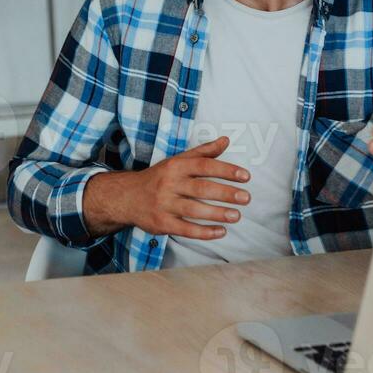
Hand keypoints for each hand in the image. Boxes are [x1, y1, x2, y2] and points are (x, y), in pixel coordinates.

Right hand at [84, 136, 250, 239]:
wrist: (126, 196)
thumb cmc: (158, 177)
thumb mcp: (177, 161)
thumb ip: (203, 152)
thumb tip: (226, 140)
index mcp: (176, 166)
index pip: (204, 166)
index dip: (226, 170)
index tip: (245, 176)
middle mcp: (169, 184)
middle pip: (201, 188)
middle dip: (225, 193)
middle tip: (246, 197)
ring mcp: (164, 204)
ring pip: (194, 210)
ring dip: (217, 214)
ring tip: (236, 215)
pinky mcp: (161, 223)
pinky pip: (185, 229)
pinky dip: (204, 232)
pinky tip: (220, 232)